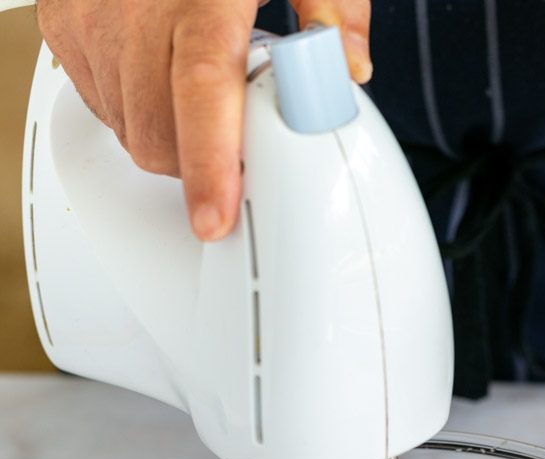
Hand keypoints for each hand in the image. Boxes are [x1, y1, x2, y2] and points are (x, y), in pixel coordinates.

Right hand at [37, 0, 370, 240]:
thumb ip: (333, 8)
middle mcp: (133, 3)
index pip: (201, 87)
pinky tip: (160, 73)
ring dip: (170, 137)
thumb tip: (348, 72)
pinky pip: (104, 107)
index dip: (208, 162)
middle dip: (200, 161)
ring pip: (130, 131)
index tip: (214, 217)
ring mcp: (89, 16)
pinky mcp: (63, 26)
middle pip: (158, 132)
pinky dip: (138, 111)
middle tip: (238, 134)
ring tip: (197, 84)